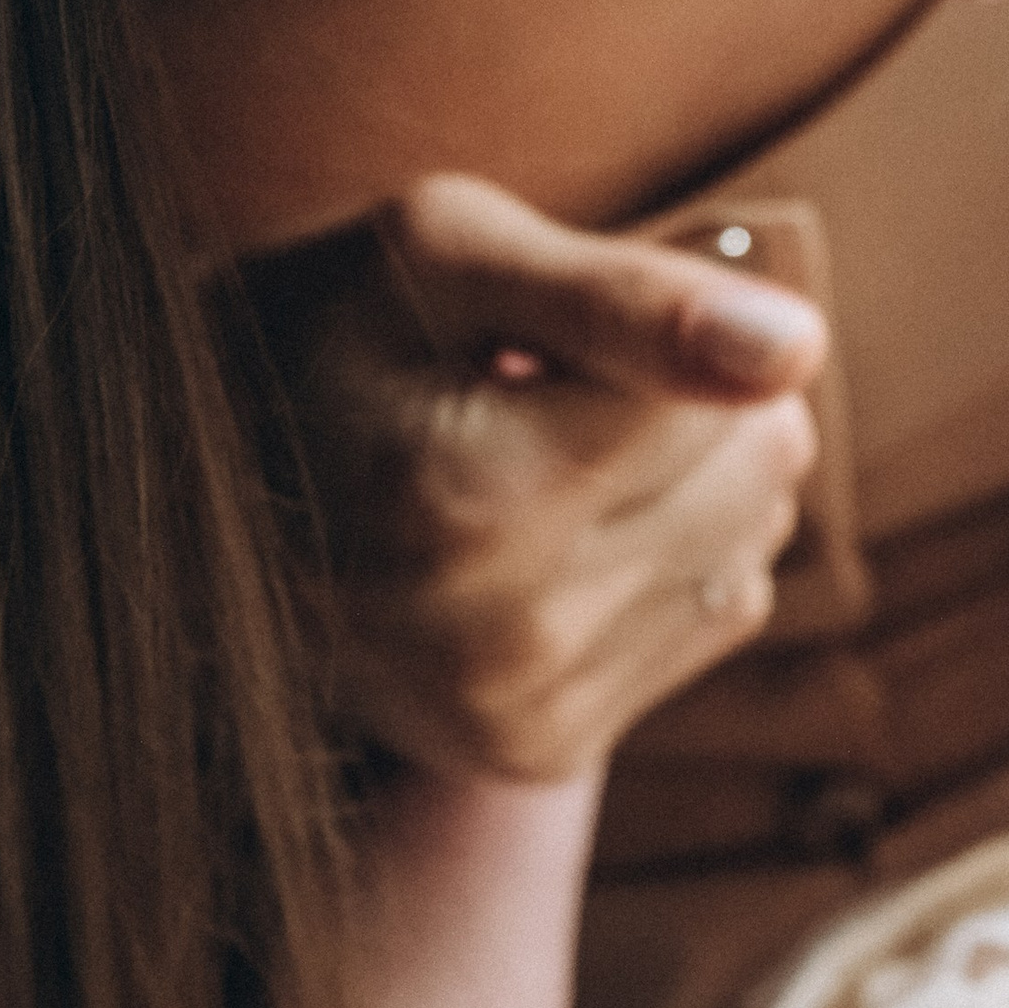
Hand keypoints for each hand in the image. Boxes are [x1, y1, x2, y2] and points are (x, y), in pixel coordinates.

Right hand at [243, 172, 824, 776]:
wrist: (207, 500)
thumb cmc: (334, 338)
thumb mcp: (447, 255)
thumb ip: (632, 293)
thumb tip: (801, 350)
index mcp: (461, 498)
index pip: (728, 386)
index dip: (669, 322)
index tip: (566, 327)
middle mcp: (495, 634)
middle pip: (758, 465)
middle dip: (694, 405)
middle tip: (553, 392)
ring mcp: (520, 711)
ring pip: (751, 546)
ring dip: (691, 485)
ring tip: (552, 463)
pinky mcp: (540, 752)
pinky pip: (715, 619)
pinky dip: (668, 564)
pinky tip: (561, 537)